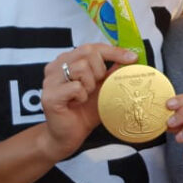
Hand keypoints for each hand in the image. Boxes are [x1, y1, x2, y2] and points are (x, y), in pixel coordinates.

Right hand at [41, 43, 137, 159]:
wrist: (69, 135)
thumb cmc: (84, 110)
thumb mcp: (103, 87)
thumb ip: (112, 72)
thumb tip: (131, 57)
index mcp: (68, 60)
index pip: (92, 47)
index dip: (114, 51)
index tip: (132, 57)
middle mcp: (56, 66)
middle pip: (86, 52)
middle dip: (99, 70)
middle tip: (97, 86)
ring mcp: (50, 80)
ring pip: (80, 68)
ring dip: (90, 85)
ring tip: (85, 96)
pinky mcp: (49, 95)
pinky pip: (75, 87)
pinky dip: (82, 97)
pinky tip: (76, 103)